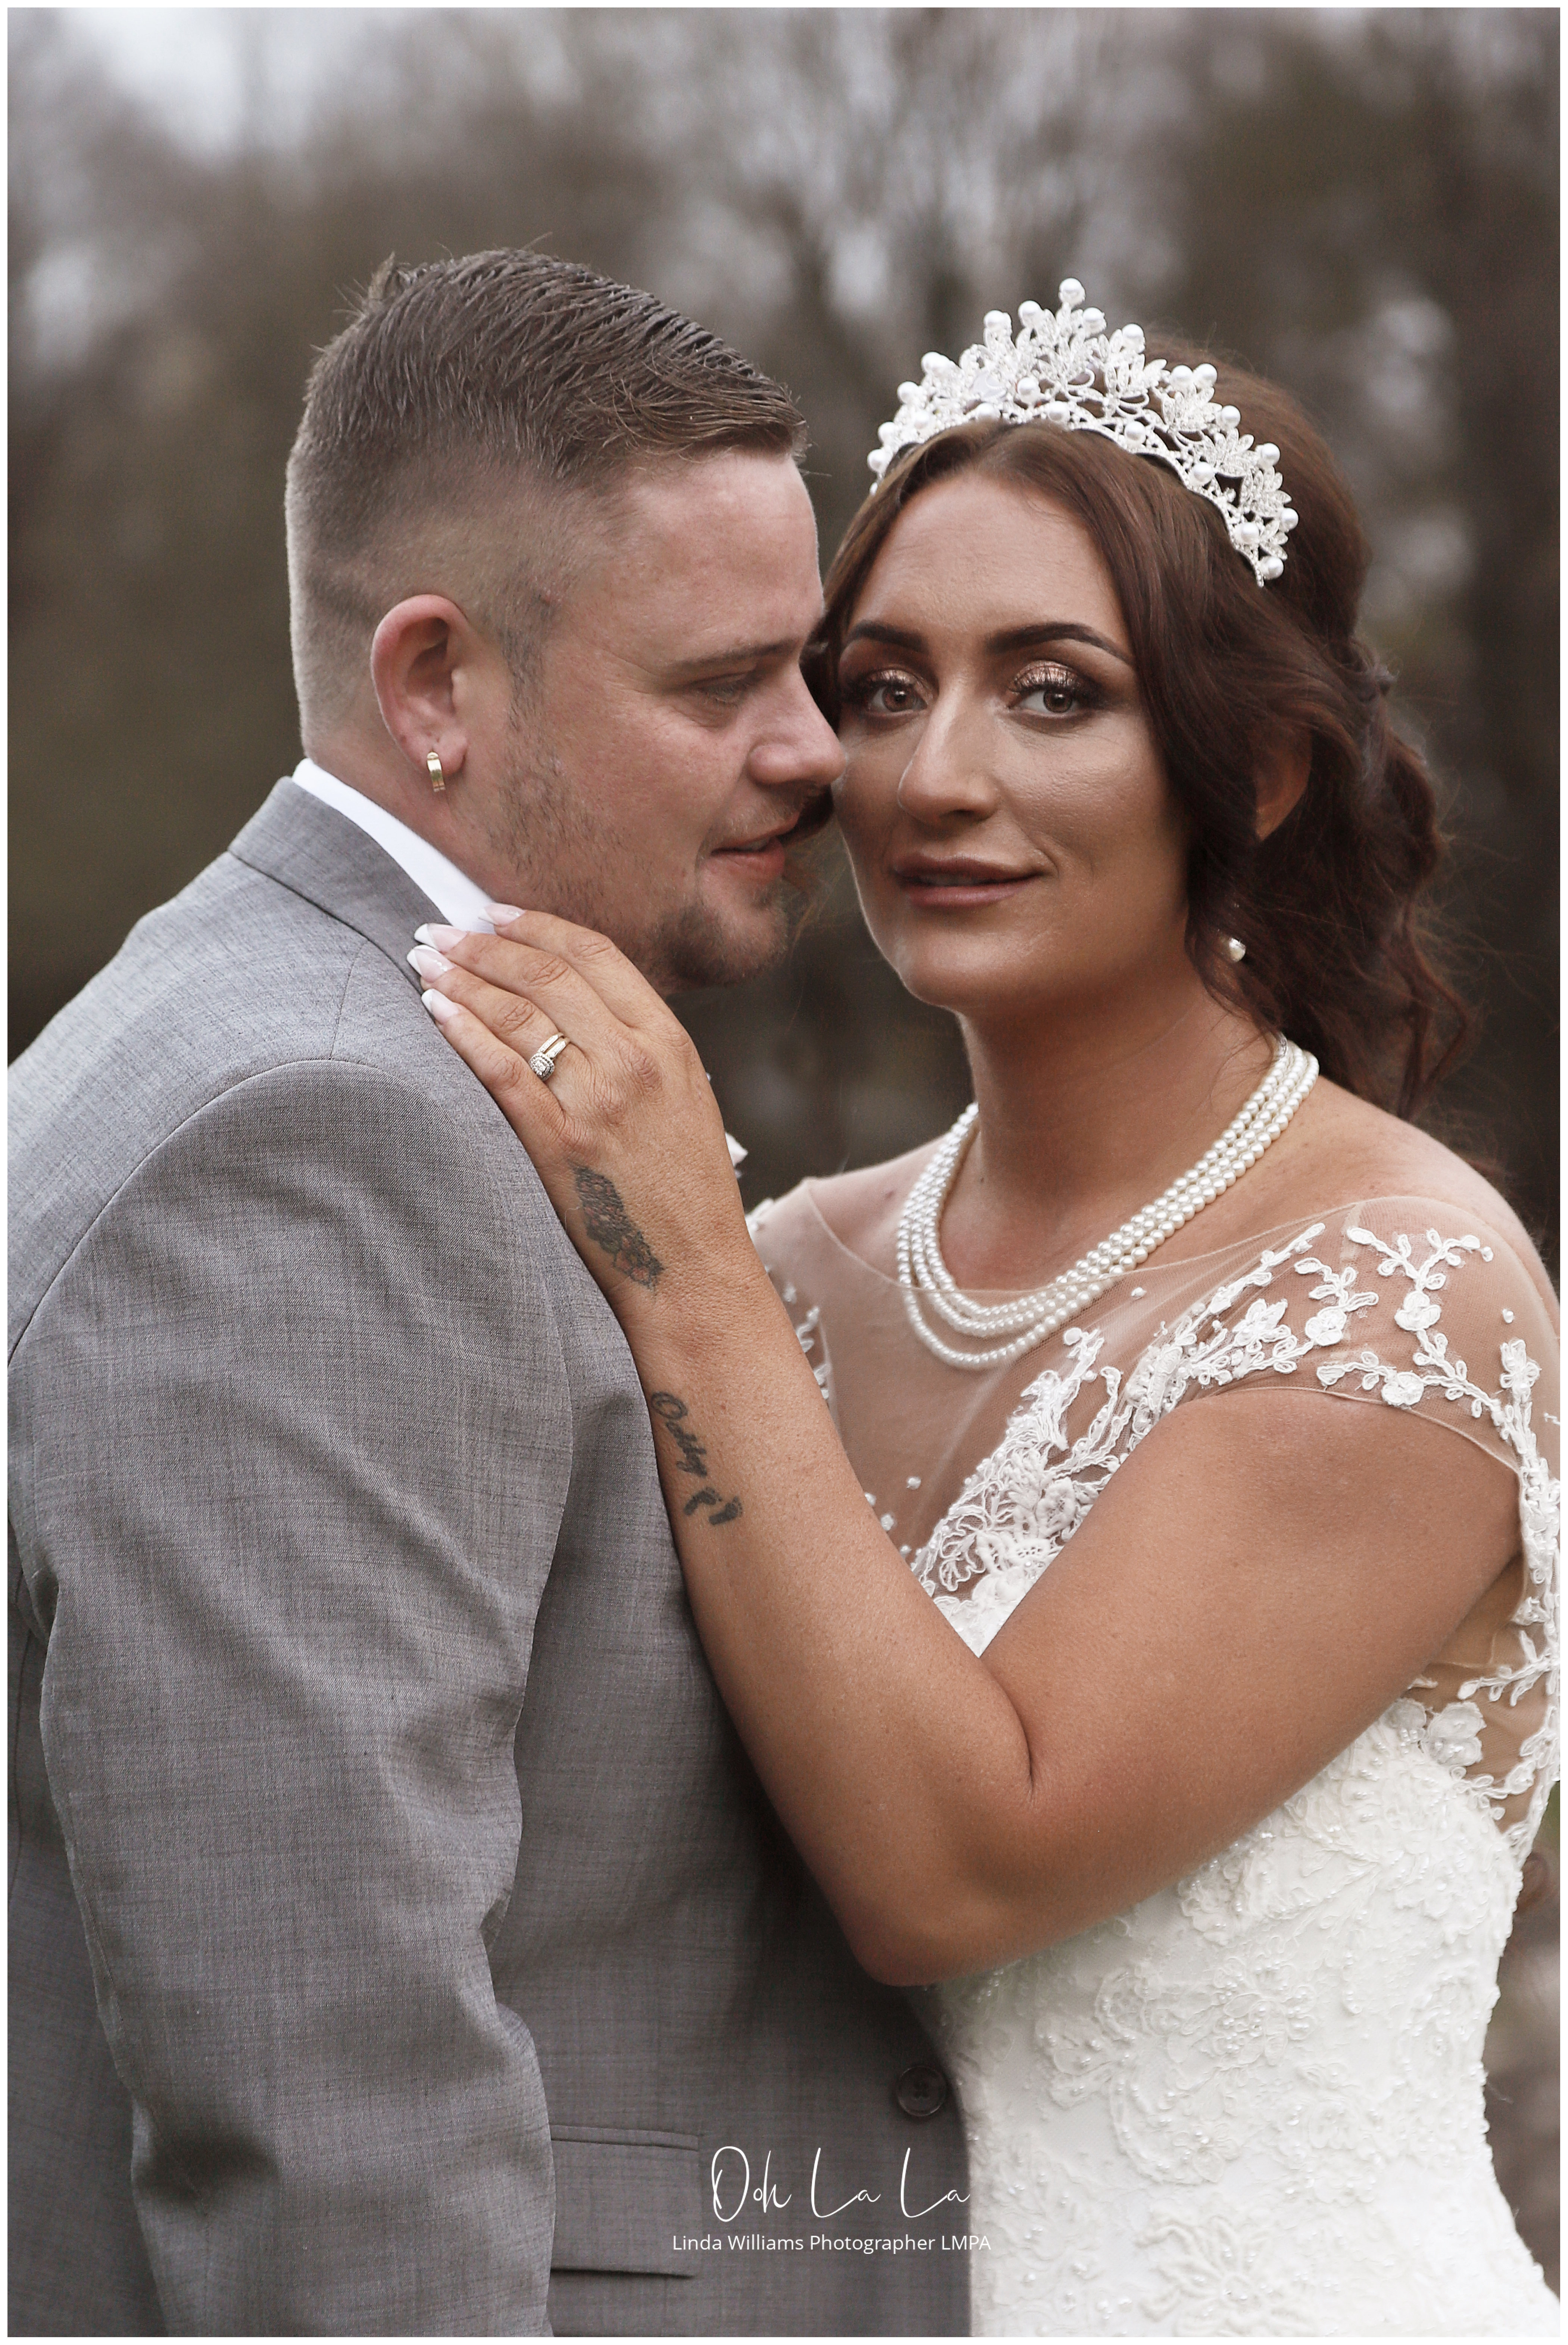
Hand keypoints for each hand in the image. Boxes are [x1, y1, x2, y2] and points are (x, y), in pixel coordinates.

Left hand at [409, 910, 759, 1320]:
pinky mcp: (557, 1145)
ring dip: (462, 978)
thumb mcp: (686, 1097)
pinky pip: (499, 1071)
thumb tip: (573, 999)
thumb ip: (640, 1045)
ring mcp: (594, 1102)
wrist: (692, 1270)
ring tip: (426, 959)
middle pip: (547, 976)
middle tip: (441, 929)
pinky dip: (462, 1032)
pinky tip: (434, 1008)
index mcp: (670, 1043)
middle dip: (484, 944)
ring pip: (516, 1015)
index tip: (496, 913)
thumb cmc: (687, 1191)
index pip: (595, 955)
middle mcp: (633, 1062)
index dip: (538, 926)